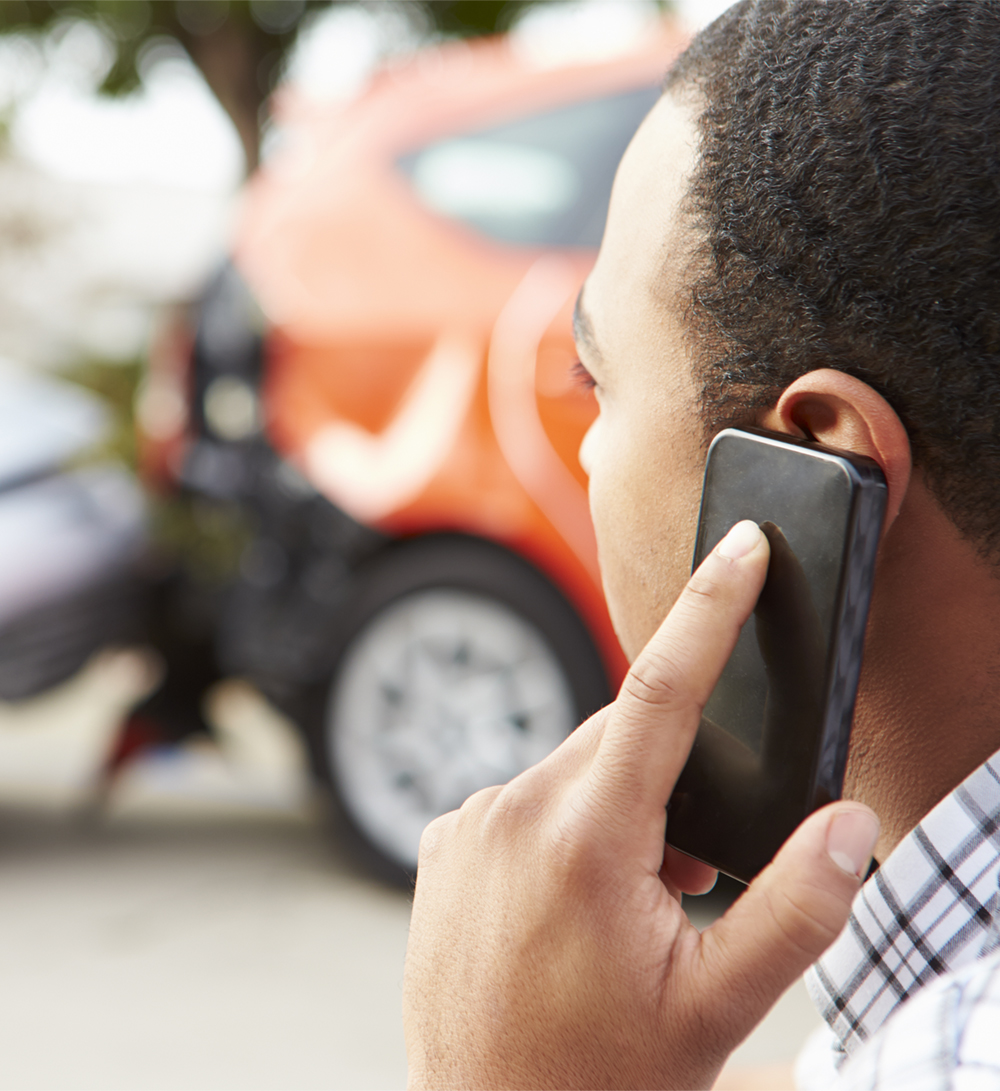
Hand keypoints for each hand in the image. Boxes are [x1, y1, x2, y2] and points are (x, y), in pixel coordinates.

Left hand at [403, 520, 879, 1089]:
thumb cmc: (598, 1076)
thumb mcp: (718, 1006)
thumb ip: (796, 909)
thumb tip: (847, 823)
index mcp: (587, 837)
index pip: (662, 690)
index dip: (711, 608)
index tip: (741, 548)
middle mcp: (513, 811)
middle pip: (619, 740)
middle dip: (666, 784)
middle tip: (680, 876)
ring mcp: (465, 825)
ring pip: (570, 771)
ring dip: (611, 810)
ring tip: (619, 906)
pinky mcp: (438, 842)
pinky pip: (520, 801)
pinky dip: (557, 827)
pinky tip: (562, 902)